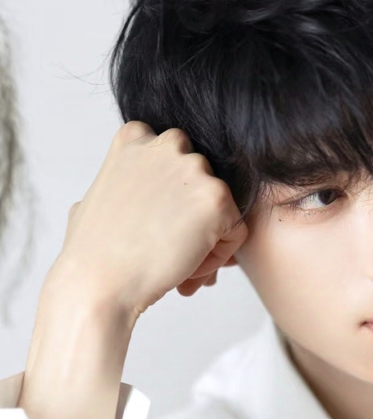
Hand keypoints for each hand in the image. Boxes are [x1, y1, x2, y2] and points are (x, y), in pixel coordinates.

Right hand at [54, 121, 246, 318]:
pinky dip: (218, 256)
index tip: (155, 225)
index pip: (176, 159)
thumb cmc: (91, 250)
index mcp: (136, 137)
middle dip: (192, 216)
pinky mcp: (217, 198)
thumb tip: (127, 190)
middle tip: (170, 248)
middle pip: (202, 182)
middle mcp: (168, 144)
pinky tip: (188, 272)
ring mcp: (195, 168)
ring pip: (221, 209)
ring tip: (176, 265)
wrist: (99, 280)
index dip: (173, 197)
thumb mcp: (96, 196)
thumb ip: (122, 182)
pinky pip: (235, 231)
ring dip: (206, 239)